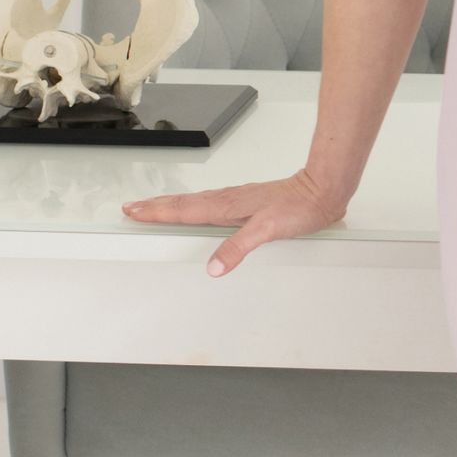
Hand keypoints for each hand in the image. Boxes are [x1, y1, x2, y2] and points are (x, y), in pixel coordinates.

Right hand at [119, 168, 350, 276]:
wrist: (324, 190)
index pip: (184, 210)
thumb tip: (214, 267)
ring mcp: (239, 200)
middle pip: (184, 203)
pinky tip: (199, 209)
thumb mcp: (268, 229)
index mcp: (227, 206)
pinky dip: (196, 205)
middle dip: (156, 206)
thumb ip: (239, 247)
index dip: (158, 212)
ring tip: (155, 206)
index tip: (134, 210)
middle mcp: (230, 200)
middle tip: (132, 206)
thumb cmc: (300, 206)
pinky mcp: (249, 202)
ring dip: (173, 204)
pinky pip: (212, 203)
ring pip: (197, 202)